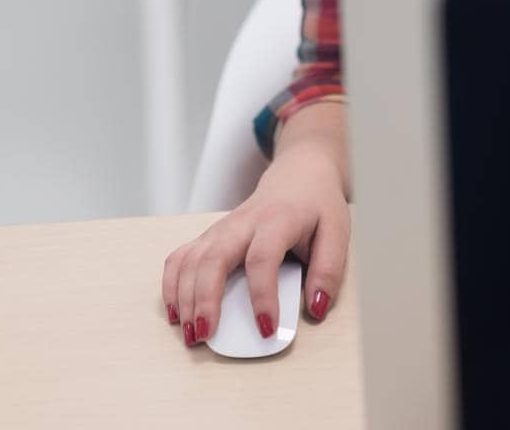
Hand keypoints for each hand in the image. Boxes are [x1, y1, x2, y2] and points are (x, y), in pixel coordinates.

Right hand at [162, 116, 349, 347]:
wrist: (299, 174)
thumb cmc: (316, 205)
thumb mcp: (337, 232)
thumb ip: (328, 270)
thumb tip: (315, 309)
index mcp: (277, 220)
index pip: (262, 258)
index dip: (262, 296)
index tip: (267, 329)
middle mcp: (243, 222)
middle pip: (214, 258)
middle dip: (205, 299)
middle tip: (205, 336)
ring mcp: (222, 227)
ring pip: (192, 259)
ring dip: (184, 298)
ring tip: (190, 334)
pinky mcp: (210, 235)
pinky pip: (181, 256)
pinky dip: (172, 284)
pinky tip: (176, 312)